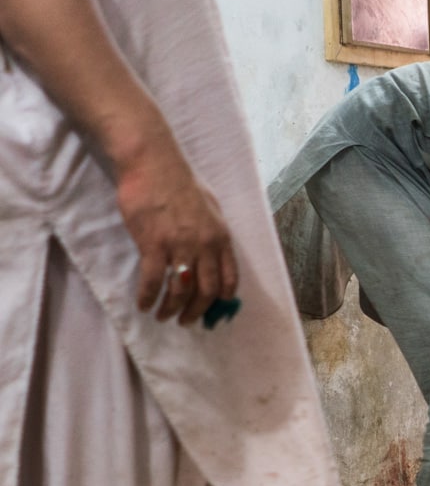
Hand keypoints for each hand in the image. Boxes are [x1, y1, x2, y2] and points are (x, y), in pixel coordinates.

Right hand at [115, 142, 236, 324]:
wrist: (154, 164)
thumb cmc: (181, 183)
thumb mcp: (211, 208)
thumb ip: (214, 234)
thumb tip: (214, 254)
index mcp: (222, 237)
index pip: (229, 278)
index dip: (222, 300)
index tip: (214, 312)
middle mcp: (205, 245)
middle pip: (206, 291)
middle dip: (197, 312)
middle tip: (186, 321)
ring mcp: (180, 246)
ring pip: (180, 291)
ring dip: (171, 309)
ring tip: (163, 316)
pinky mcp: (154, 244)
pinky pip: (153, 281)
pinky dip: (148, 297)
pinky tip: (143, 304)